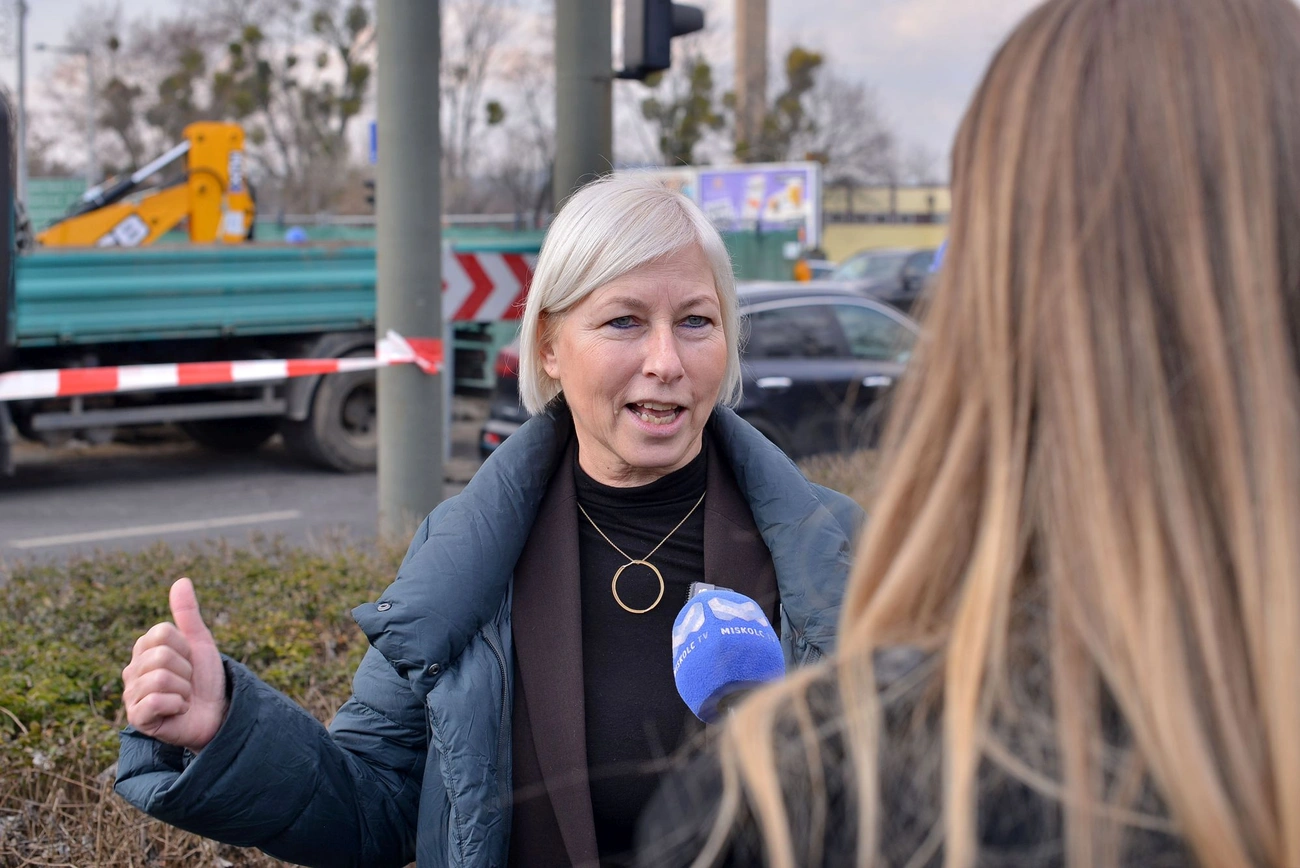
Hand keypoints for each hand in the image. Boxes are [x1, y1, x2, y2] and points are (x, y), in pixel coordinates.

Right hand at [122, 578, 228, 752]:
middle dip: (186, 670)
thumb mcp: (200, 643)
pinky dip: (177, 706)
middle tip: (187, 683)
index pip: (162, 633)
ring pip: (160, 678)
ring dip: (184, 689)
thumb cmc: (205, 680)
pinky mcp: (137, 718)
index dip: (185, 647)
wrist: (215, 714)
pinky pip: (156, 701)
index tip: (189, 661)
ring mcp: (131, 695)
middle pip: (162, 655)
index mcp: (144, 650)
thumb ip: (188, 614)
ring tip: (183, 697)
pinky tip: (178, 711)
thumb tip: (182, 580)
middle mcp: (132, 671)